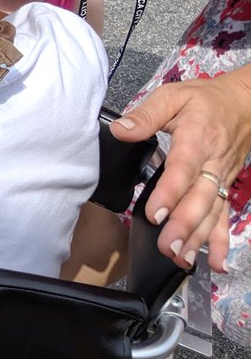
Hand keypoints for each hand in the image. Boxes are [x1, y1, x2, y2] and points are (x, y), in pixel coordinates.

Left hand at [112, 66, 250, 271]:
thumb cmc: (205, 100)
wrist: (244, 103)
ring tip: (181, 258)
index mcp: (196, 140)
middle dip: (184, 226)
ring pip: (211, 212)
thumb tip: (120, 130)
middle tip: (167, 246)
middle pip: (200, 199)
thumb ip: (146, 115)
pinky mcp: (224, 187)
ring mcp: (220, 178)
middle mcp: (211, 163)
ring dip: (198, 238)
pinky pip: (225, 217)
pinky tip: (217, 263)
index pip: (183, 171)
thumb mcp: (173, 96)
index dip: (170, 194)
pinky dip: (222, 241)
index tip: (155, 213)